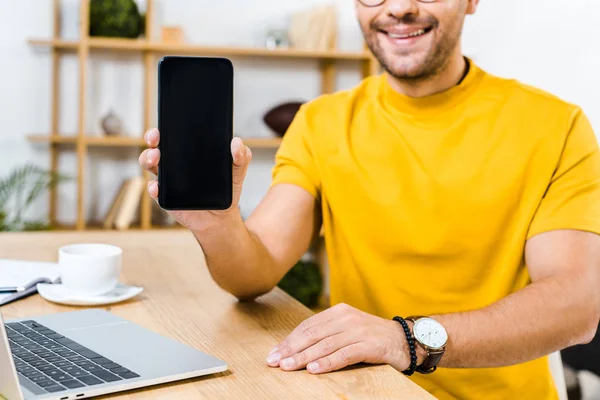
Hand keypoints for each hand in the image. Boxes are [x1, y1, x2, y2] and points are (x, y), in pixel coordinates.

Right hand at [138, 128, 251, 229]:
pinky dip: (153, 188)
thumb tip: (237, 142)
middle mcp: (174, 165)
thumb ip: (241, 156)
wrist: (222, 217)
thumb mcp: (237, 171)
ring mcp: (168, 181)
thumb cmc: (227, 190)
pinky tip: (157, 187)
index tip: (163, 126)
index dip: (164, 130)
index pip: (172, 137)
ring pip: (150, 166)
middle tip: (155, 139)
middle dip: (151, 140)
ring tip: (155, 158)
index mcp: (188, 154)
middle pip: (155, 147)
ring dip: (147, 159)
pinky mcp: (167, 198)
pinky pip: (155, 192)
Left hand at [265, 303, 420, 373]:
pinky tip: (314, 369)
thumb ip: (327, 334)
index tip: (273, 353)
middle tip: (274, 362)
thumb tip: (297, 348)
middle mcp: (346, 318)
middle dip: (290, 349)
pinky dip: (327, 362)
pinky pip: (343, 354)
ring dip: (303, 357)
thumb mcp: (347, 330)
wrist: (405, 340)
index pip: (307, 326)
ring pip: (324, 345)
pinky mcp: (368, 345)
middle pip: (312, 335)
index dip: (288, 340)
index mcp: (338, 312)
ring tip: (287, 367)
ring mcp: (357, 330)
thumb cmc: (372, 337)